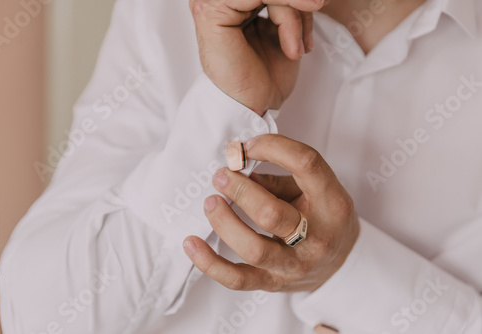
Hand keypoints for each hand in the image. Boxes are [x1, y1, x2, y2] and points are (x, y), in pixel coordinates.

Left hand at [183, 134, 359, 291]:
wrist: (343, 265)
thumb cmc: (324, 218)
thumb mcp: (315, 189)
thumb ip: (278, 178)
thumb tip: (236, 168)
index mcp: (331, 203)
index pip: (305, 164)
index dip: (272, 147)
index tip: (246, 147)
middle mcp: (316, 237)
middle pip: (271, 214)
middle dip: (239, 190)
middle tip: (220, 176)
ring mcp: (294, 265)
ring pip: (253, 249)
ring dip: (224, 223)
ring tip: (210, 202)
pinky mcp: (273, 283)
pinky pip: (237, 279)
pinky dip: (209, 263)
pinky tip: (191, 243)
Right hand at [189, 0, 325, 114]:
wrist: (250, 108)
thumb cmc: (263, 77)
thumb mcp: (285, 29)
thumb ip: (290, 4)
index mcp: (235, 0)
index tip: (321, 2)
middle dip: (298, 1)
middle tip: (319, 6)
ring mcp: (212, 2)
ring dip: (293, 16)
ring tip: (298, 48)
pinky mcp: (211, 12)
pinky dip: (287, 18)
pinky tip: (293, 47)